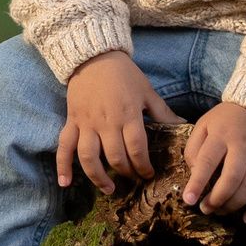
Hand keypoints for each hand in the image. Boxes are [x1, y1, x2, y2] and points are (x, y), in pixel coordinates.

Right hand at [58, 52, 174, 192]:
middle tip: (131, 178)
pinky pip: (64, 147)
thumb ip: (162, 112)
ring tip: (108, 189)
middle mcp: (106, 123)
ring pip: (89, 157)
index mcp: (128, 115)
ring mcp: (87, 123)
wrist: (94, 57)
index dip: (143, 166)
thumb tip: (183, 125)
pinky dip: (63, 166)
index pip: (136, 149)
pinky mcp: (72, 122)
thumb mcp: (147, 91)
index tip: (148, 174)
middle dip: (126, 172)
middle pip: (115, 157)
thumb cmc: (124, 74)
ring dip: (98, 177)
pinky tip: (64, 183)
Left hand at [183, 102, 245, 222]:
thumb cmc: (226, 120)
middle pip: (232, 178)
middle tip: (205, 208)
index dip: (197, 183)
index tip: (188, 200)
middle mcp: (242, 147)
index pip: (208, 161)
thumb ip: (194, 149)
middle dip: (217, 198)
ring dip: (234, 204)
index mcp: (221, 135)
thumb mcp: (204, 125)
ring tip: (220, 210)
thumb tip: (195, 176)